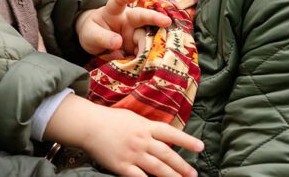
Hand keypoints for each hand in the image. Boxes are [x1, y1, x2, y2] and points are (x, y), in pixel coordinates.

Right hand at [45, 95, 201, 176]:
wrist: (88, 125)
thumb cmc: (110, 120)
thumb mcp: (132, 118)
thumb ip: (147, 127)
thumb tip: (164, 137)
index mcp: (145, 126)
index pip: (171, 133)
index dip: (187, 140)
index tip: (200, 147)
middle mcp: (142, 140)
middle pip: (167, 155)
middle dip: (183, 166)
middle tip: (194, 175)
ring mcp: (132, 154)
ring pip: (158, 169)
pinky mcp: (122, 166)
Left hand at [77, 0, 171, 55]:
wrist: (96, 43)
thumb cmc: (93, 32)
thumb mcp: (91, 34)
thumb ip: (102, 37)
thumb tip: (118, 42)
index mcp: (114, 12)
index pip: (118, 1)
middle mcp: (128, 21)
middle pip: (143, 17)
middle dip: (155, 18)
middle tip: (166, 22)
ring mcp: (135, 34)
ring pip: (146, 38)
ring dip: (150, 47)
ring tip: (152, 57)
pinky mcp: (138, 48)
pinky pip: (146, 53)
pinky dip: (148, 59)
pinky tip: (151, 65)